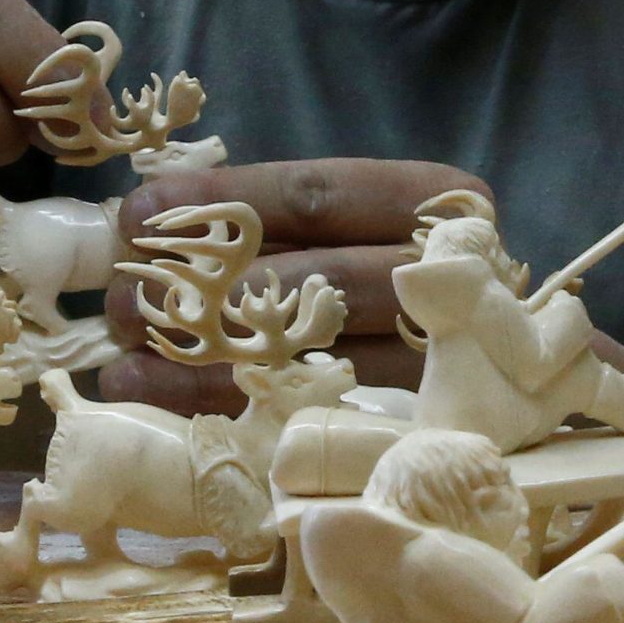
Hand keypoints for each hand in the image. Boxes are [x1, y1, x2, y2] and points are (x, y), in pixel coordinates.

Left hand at [100, 157, 487, 411]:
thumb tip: (148, 215)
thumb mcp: (350, 223)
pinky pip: (304, 417)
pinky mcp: (419, 427)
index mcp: (444, 205)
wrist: (506, 360)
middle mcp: (457, 279)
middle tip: (117, 296)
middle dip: (205, 287)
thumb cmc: (396, 272)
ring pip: (308, 355)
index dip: (222, 202)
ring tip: (123, 357)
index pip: (317, 194)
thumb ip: (272, 217)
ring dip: (203, 356)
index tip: (138, 212)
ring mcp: (446, 361)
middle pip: (314, 277)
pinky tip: (155, 397)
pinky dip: (221, 404)